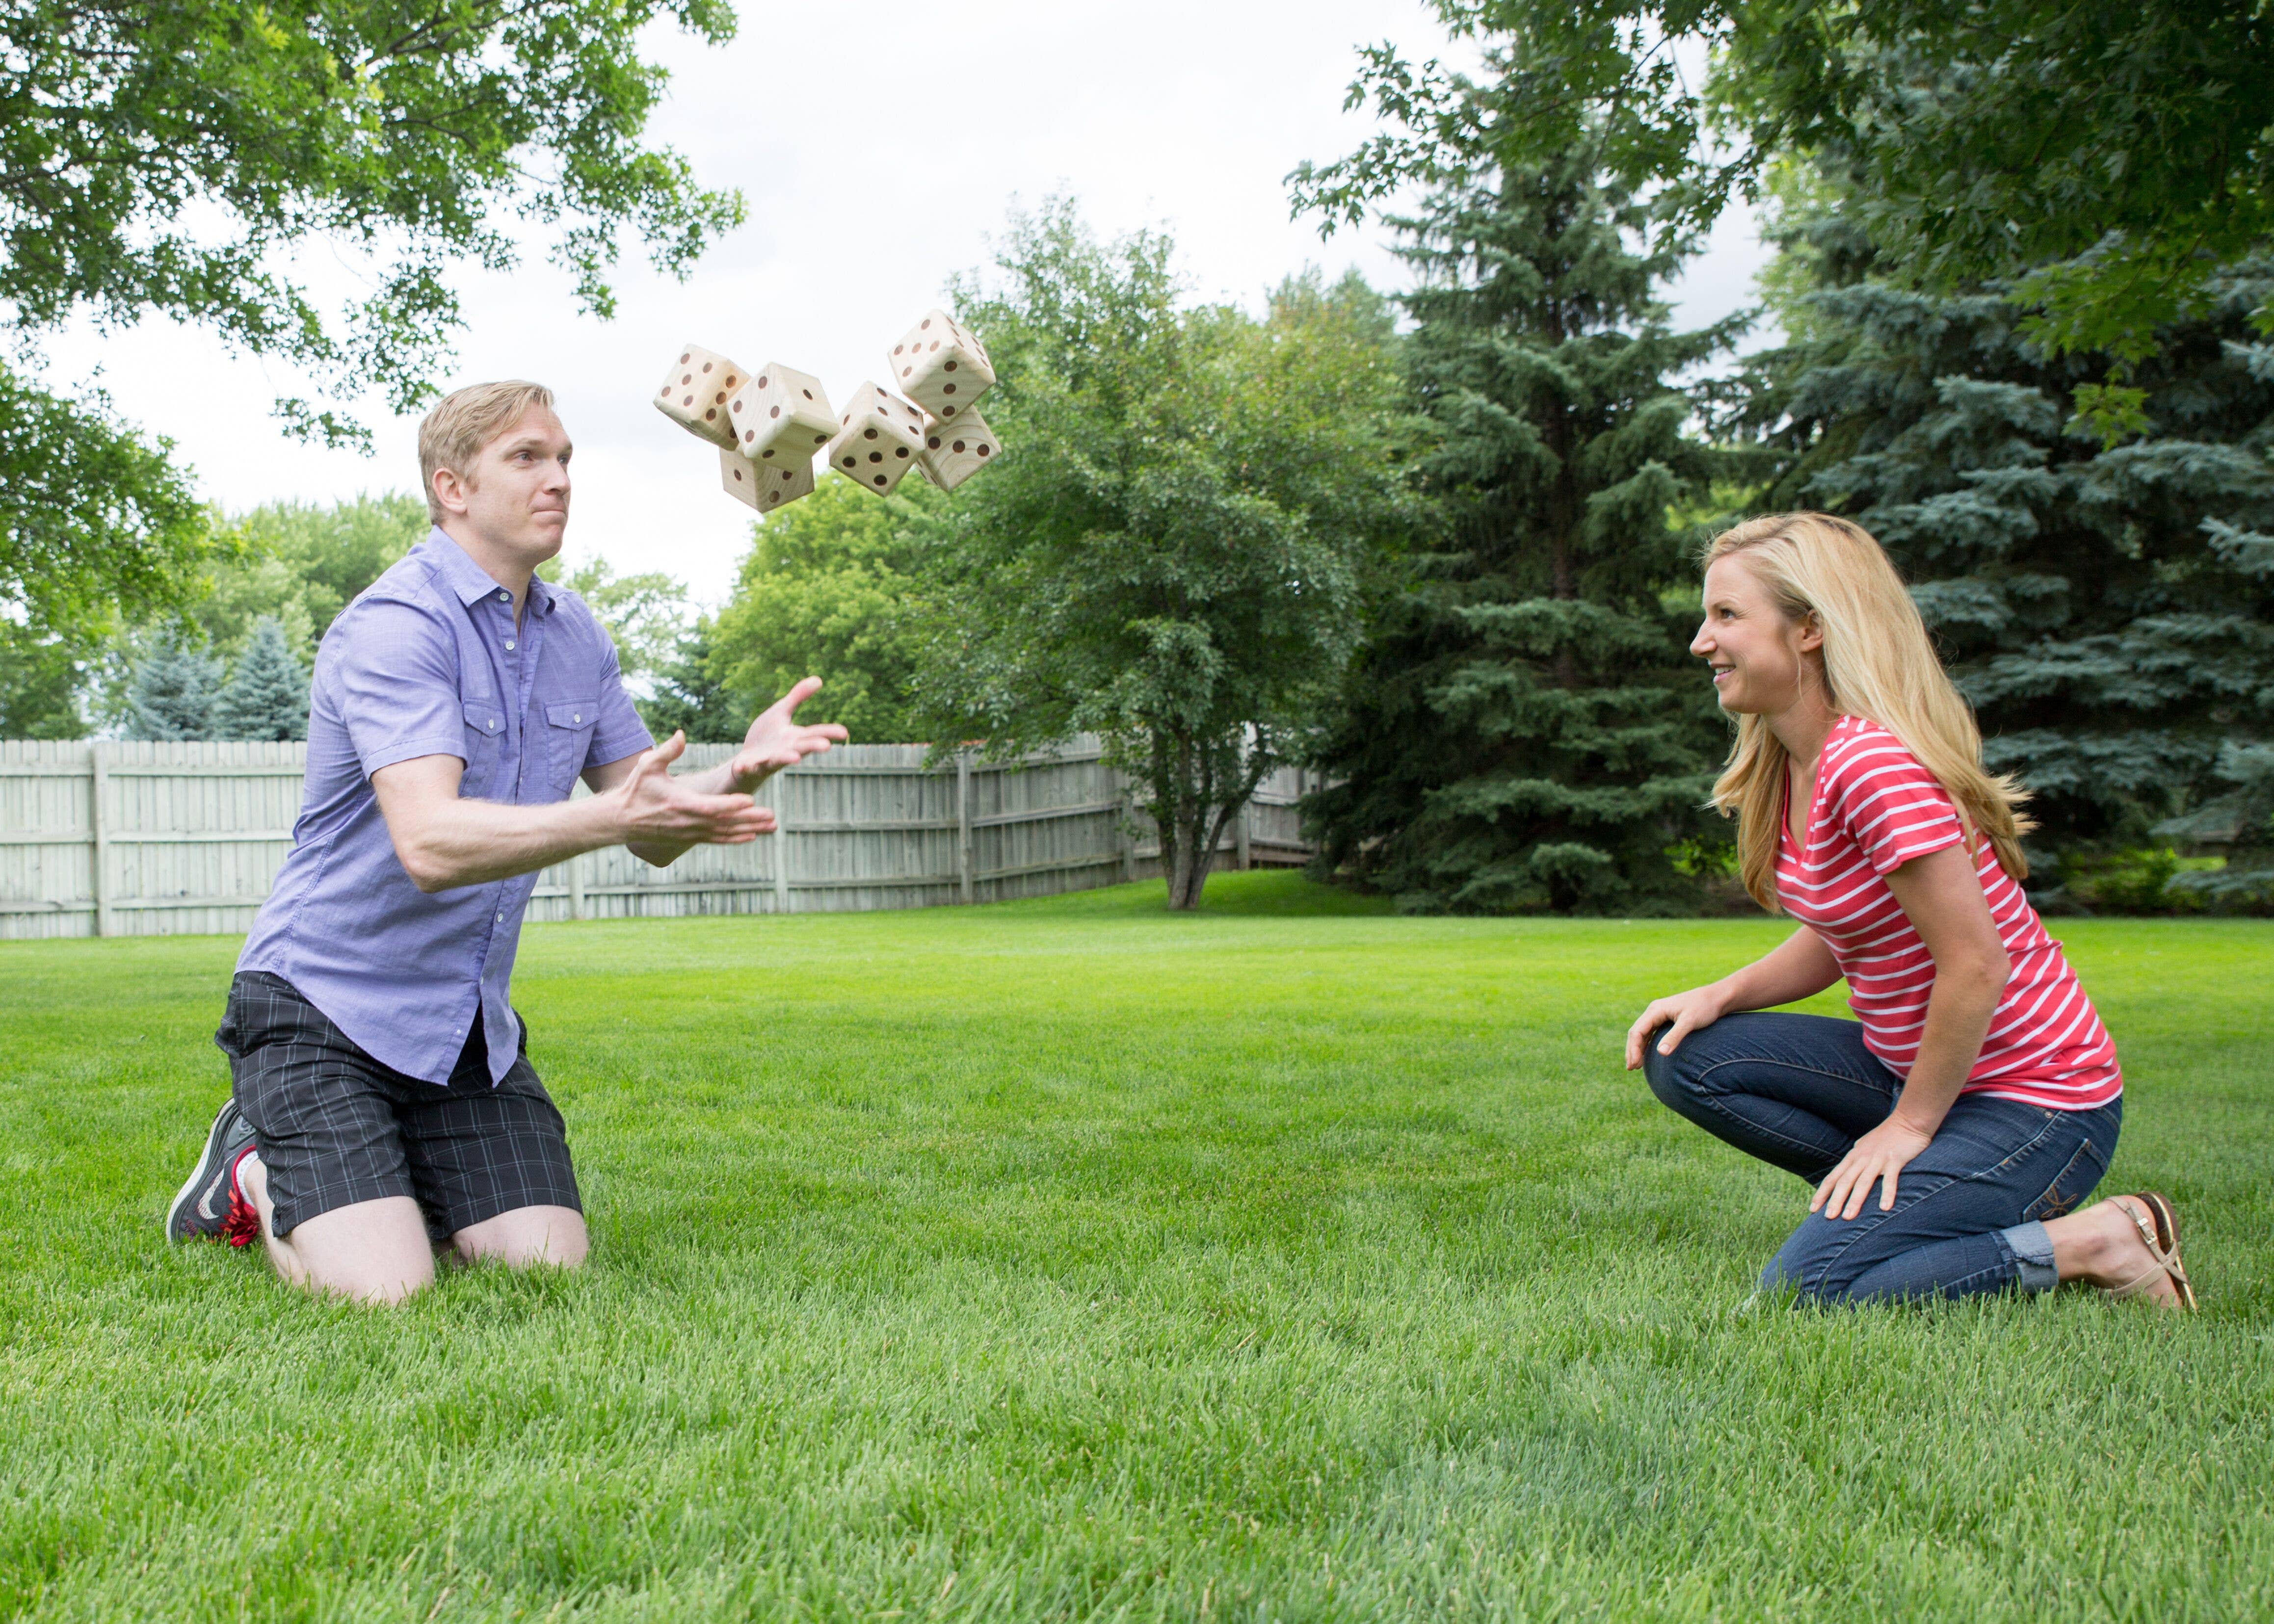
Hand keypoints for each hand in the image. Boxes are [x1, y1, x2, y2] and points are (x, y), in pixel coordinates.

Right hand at [609, 732, 773, 844]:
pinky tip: (751, 836)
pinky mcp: (689, 837)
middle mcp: (688, 822)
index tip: (751, 800)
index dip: (731, 805)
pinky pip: (716, 840)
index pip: (711, 807)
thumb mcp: (648, 766)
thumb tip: (682, 734)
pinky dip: (734, 839)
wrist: (622, 819)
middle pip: (724, 823)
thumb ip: (667, 751)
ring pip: (724, 834)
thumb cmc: (636, 789)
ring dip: (748, 830)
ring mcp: (690, 833)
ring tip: (771, 826)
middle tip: (772, 816)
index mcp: (681, 804)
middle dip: (749, 820)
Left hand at [727, 676, 849, 790]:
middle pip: (800, 748)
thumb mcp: (781, 712)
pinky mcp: (748, 766)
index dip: (828, 732)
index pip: (814, 734)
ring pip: (777, 760)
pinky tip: (740, 766)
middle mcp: (784, 751)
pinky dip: (744, 768)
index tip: (844, 732)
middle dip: (812, 747)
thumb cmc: (767, 737)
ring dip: (785, 759)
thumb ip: (798, 697)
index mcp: (794, 739)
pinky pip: (746, 768)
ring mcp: (766, 760)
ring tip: (795, 758)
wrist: (745, 761)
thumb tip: (819, 679)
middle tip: (825, 745)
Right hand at [1624, 985, 1727, 1069]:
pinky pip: (1650, 1033)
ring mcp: (1659, 1014)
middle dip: (1632, 1050)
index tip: (1634, 1064)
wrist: (1716, 998)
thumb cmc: (1704, 1008)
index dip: (1633, 1049)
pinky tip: (1647, 1054)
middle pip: (1636, 1032)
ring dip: (1637, 1048)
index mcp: (1656, 1010)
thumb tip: (1660, 1053)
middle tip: (1631, 1068)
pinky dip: (1646, 1044)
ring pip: (1642, 1033)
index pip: (1637, 1031)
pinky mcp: (1666, 1019)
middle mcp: (1654, 1011)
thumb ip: (1675, 1036)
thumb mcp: (1689, 1022)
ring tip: (1635, 1065)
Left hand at [1811, 1117, 1934, 1220]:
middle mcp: (1862, 1158)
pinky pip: (1890, 1179)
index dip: (1822, 1193)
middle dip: (1835, 1200)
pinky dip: (1887, 1193)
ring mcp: (1878, 1159)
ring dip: (1855, 1200)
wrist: (1908, 1121)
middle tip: (1827, 1217)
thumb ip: (1855, 1162)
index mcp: (1853, 1157)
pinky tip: (1885, 1208)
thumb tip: (1844, 1176)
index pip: (1833, 1177)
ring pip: (1863, 1182)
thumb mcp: (1865, 1148)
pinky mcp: (1895, 1160)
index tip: (1813, 1209)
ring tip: (1847, 1217)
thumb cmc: (1886, 1137)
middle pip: (1845, 1181)